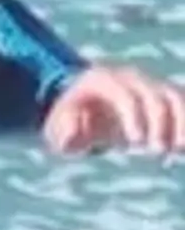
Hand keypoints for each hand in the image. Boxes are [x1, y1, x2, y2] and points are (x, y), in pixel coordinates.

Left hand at [43, 65, 184, 154]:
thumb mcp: (58, 124)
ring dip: (181, 123)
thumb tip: (74, 135)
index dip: (134, 118)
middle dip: (160, 123)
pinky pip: (181, 105)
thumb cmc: (69, 115)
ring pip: (175, 98)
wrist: (83, 101)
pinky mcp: (161, 95)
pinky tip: (182, 148)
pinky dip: (184, 123)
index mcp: (104, 81)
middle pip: (155, 96)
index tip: (137, 142)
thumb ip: (64, 131)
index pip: (125, 96)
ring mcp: (149, 84)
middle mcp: (131, 79)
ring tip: (179, 149)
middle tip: (157, 151)